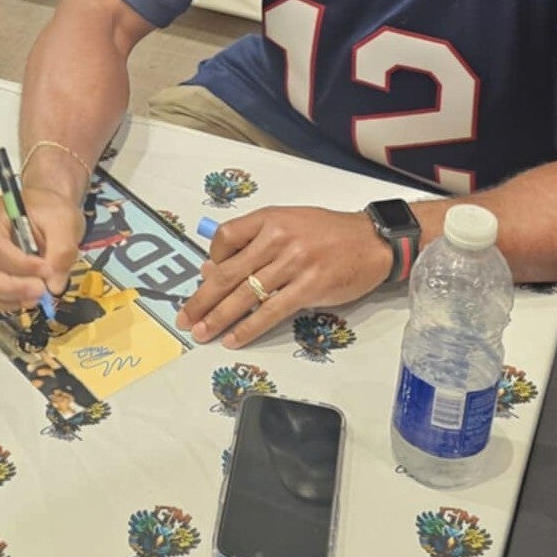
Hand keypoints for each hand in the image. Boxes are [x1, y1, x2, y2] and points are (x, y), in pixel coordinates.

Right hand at [0, 186, 84, 312]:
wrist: (45, 212)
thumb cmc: (48, 211)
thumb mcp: (63, 222)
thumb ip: (62, 251)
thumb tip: (53, 286)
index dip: (22, 266)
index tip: (48, 271)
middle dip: (9, 289)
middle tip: (40, 291)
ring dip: (5, 300)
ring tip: (34, 295)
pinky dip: (1, 304)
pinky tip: (23, 297)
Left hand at [176, 206, 389, 348]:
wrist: (372, 241)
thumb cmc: (329, 233)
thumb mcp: (289, 224)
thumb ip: (254, 242)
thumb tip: (213, 267)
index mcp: (270, 218)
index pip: (226, 237)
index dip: (211, 259)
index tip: (206, 277)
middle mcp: (278, 238)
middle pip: (229, 271)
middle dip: (202, 298)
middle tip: (184, 317)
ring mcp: (294, 263)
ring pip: (246, 294)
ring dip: (219, 317)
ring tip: (201, 332)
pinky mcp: (309, 287)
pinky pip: (271, 311)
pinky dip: (249, 327)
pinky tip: (234, 338)